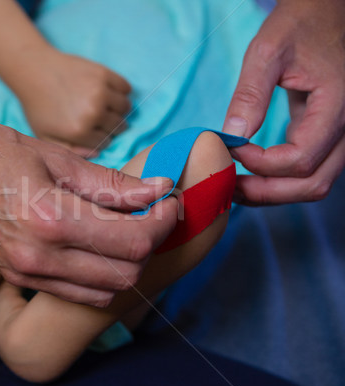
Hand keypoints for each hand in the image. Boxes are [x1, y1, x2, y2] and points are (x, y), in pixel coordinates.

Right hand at [0, 113, 176, 306]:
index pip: (133, 240)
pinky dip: (98, 274)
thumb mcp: (51, 154)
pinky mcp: (15, 275)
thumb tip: (155, 190)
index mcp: (51, 219)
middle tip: (150, 211)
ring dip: (126, 262)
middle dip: (150, 243)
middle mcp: (39, 256)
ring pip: (104, 289)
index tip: (168, 198)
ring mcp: (25, 271)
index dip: (163, 221)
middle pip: (125, 273)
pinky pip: (74, 291)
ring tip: (126, 227)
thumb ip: (108, 181)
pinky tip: (96, 243)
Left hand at [14, 47, 131, 157]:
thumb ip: (70, 150)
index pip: (105, 142)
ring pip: (126, 107)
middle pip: (118, 126)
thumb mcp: (45, 136)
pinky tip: (109, 93)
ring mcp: (100, 91)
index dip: (99, 139)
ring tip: (107, 107)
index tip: (93, 131)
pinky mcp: (103, 73)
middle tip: (101, 119)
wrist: (34, 70)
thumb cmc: (38, 106)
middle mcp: (93, 112)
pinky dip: (122, 92)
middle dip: (112, 126)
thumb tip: (96, 153)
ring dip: (119, 109)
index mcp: (79, 131)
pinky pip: (126, 88)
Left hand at [223, 0, 344, 204]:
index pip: (301, 158)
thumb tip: (231, 135)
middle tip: (229, 187)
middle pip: (313, 183)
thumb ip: (250, 94)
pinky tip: (251, 171)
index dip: (261, 164)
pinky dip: (281, 179)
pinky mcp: (329, 133)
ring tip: (237, 184)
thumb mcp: (267, 51)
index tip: (230, 149)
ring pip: (315, 183)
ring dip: (275, 191)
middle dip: (267, 191)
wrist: (326, 12)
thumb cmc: (299, 24)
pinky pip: (311, 169)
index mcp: (338, 103)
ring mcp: (342, 133)